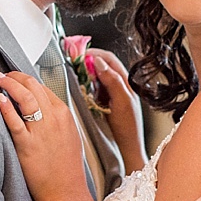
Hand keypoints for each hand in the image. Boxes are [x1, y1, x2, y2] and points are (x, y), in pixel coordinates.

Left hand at [0, 70, 88, 200]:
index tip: (15, 77)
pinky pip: (15, 120)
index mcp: (65, 115)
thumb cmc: (66, 168)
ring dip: (9, 83)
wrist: (66, 192)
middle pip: (34, 86)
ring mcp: (42, 131)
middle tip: (2, 74)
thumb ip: (56, 120)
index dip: (26, 79)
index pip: (43, 88)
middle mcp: (55, 119)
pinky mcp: (28, 144)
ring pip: (25, 97)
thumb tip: (40, 108)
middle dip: (15, 76)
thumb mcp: (69, 137)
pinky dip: (6, 107)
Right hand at [83, 47, 145, 170]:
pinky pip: (92, 88)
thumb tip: (99, 62)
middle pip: (101, 65)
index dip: (95, 53)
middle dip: (86, 61)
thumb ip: (113, 80)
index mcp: (127, 82)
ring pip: (95, 76)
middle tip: (72, 61)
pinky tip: (79, 88)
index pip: (109, 59)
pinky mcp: (103, 102)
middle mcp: (119, 85)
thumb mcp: (122, 102)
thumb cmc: (128, 127)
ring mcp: (111, 93)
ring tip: (74, 73)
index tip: (79, 53)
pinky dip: (85, 84)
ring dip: (84, 72)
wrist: (126, 147)